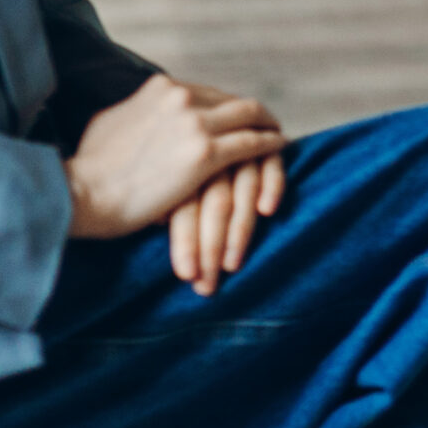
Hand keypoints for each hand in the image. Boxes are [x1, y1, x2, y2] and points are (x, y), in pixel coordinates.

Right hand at [64, 75, 285, 242]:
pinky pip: (252, 144)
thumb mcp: (111, 121)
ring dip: (267, 124)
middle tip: (266, 122)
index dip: (225, 107)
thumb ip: (137, 112)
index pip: (207, 93)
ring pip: (249, 116)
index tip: (235, 117)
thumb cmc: (88, 169)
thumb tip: (140, 114)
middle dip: (252, 112)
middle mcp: (181, 96)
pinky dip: (269, 144)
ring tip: (277, 134)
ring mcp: (195, 123)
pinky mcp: (205, 154)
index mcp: (160, 88)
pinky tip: (279, 147)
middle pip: (232, 100)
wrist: (80, 193)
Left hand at [167, 150, 285, 296]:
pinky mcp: (266, 147)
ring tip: (232, 265)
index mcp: (181, 165)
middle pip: (216, 202)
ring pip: (244, 188)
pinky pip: (271, 166)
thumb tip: (157, 221)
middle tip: (207, 285)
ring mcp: (239, 149)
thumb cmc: (162, 178)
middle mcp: (210, 155)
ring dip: (240, 230)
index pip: (186, 206)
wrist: (189, 142)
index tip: (187, 276)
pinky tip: (267, 210)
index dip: (186, 242)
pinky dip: (272, 186)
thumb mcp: (155, 189)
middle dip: (212, 246)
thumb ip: (160, 200)